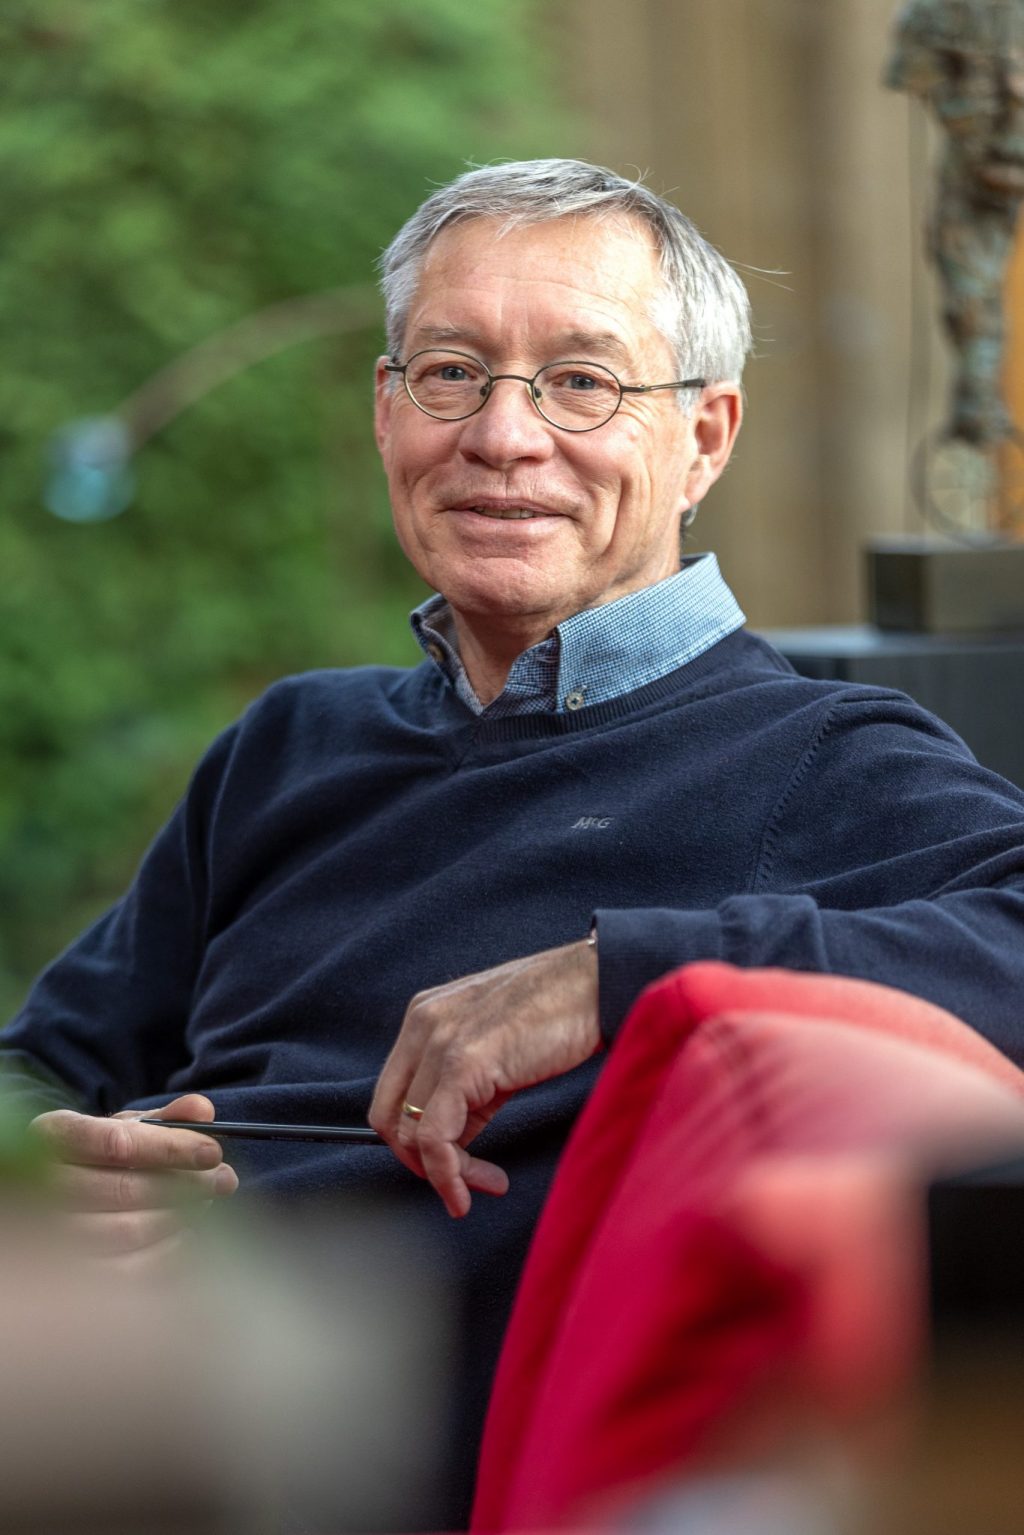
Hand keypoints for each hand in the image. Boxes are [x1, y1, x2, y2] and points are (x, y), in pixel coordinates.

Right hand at [30, 1092, 237, 1264]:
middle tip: (225, 1180)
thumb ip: (166, 1119)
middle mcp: (40, 1183)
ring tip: (204, 1204)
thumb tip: (204, 1110)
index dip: (171, 1148)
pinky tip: (185, 1235)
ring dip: (178, 1218)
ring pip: (125, 1231)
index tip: (213, 1152)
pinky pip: (124, 1271)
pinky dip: (164, 1254)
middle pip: (124, 1189)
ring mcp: (47, 1232)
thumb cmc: (100, 1155)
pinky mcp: (64, 1272)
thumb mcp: (125, 1128)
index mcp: (54, 1134)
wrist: (59, 1191)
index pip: (118, 1142)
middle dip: (185, 1185)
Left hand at [369, 940, 600, 1217]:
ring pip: (410, 1133)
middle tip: (463, 1185)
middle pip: (389, 1116)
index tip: (451, 1166)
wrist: (597, 984)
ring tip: (488, 1184)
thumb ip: (465, 1089)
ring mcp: (438, 1042)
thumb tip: (454, 1143)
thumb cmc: (560, 1012)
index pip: (392, 1095)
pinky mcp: (461, 1064)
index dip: (414, 1142)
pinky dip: (448, 1174)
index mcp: (424, 1016)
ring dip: (445, 1175)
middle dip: (421, 1163)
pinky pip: (435, 1136)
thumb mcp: (495, 1048)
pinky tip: (475, 1187)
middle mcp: (422, 1024)